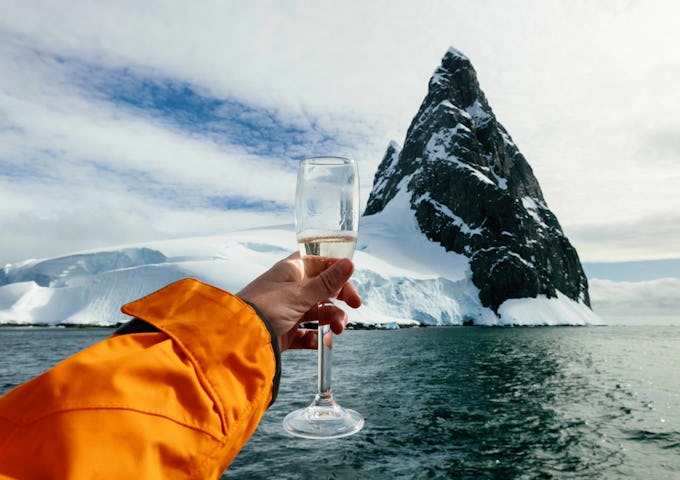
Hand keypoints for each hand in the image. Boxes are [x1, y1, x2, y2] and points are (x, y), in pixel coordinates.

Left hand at [237, 253, 361, 351]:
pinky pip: (307, 333)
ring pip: (319, 311)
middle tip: (354, 306)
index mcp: (291, 271)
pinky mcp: (285, 332)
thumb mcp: (300, 295)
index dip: (337, 270)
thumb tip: (350, 263)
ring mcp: (288, 310)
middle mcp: (290, 288)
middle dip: (340, 298)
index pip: (320, 262)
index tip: (351, 280)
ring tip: (336, 330)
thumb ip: (327, 282)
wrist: (237, 339)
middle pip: (324, 288)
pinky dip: (316, 338)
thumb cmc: (264, 308)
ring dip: (332, 319)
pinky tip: (321, 342)